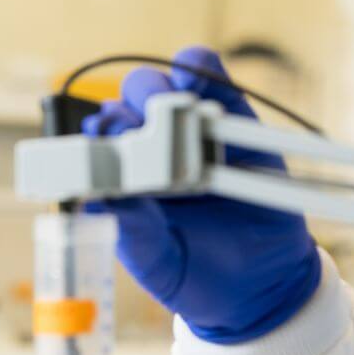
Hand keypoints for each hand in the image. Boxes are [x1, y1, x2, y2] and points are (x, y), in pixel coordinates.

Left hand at [82, 46, 320, 343]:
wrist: (260, 286)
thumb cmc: (197, 276)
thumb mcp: (159, 265)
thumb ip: (133, 233)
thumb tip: (101, 199)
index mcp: (122, 186)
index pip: (96, 147)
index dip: (93, 138)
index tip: (100, 141)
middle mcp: (150, 155)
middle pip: (121, 108)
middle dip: (122, 113)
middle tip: (134, 132)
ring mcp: (190, 135)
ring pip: (158, 86)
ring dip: (154, 90)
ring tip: (166, 111)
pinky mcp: (235, 123)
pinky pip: (214, 80)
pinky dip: (200, 68)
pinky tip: (193, 77)